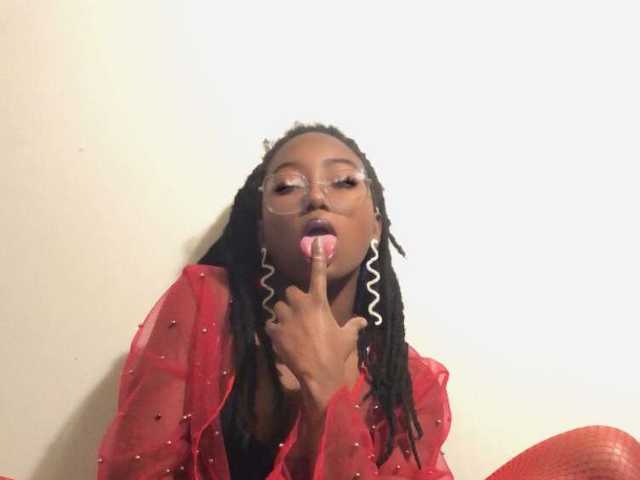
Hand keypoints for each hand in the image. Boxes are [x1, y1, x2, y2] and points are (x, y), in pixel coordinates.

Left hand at [265, 237, 366, 405]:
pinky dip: (275, 330)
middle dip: (294, 300)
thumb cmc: (336, 354)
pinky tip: (282, 339)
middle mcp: (301, 305)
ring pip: (278, 307)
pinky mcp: (275, 332)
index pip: (319, 274)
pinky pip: (270, 325)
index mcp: (319, 302)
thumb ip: (354, 325)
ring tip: (291, 328)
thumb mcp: (348, 338)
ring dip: (283, 315)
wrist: (320, 375)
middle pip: (290, 291)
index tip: (316, 241)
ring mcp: (286, 318)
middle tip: (300, 313)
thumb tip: (364, 321)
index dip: (318, 257)